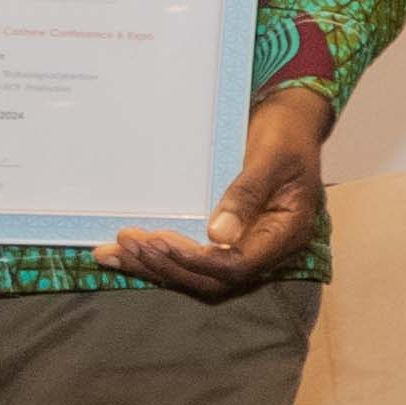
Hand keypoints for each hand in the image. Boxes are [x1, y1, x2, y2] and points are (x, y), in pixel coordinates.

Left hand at [104, 86, 336, 299]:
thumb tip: (217, 235)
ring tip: (113, 251)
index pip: (238, 266)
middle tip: (127, 242)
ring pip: (197, 275)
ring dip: (154, 266)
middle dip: (166, 265)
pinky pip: (191, 259)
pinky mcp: (225, 240)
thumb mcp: (272, 156)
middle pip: (212, 279)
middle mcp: (264, 250)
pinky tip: (126, 251)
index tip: (159, 241)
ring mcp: (244, 247)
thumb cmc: (287, 135)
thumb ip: (247, 194)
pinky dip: (158, 258)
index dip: (197, 260)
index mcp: (284, 235)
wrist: (292, 125)